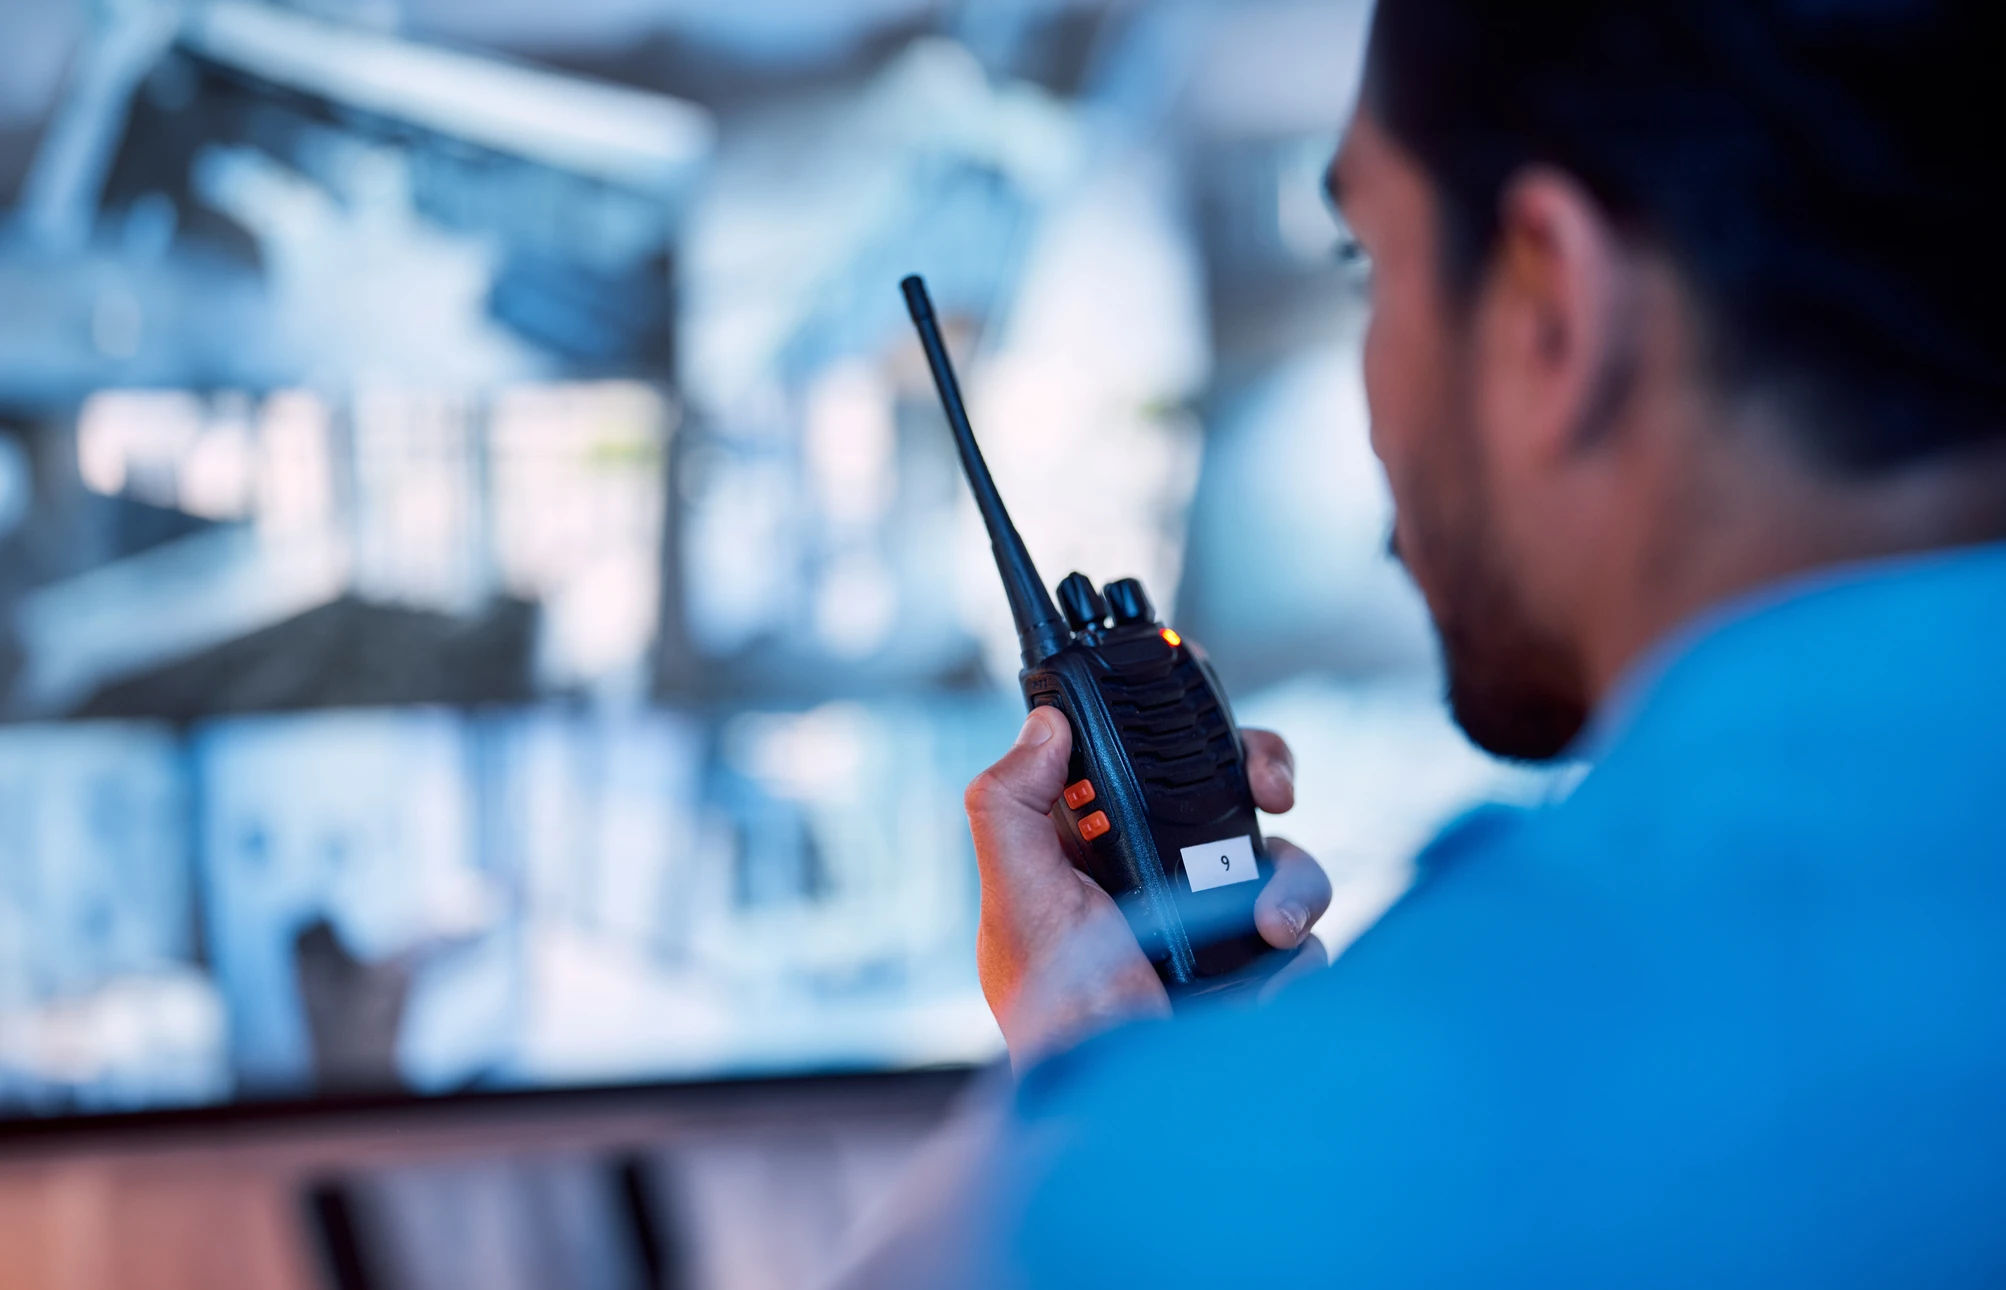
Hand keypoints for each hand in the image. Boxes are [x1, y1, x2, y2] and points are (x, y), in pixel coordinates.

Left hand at [966, 707, 1330, 1067]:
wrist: (1117, 1108)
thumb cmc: (1053, 1011)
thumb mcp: (1015, 898)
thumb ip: (1009, 803)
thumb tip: (1044, 724)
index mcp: (1096, 840)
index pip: (1148, 753)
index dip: (1183, 726)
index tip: (1206, 725)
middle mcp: (1159, 868)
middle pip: (1233, 786)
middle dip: (1265, 775)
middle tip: (1273, 795)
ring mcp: (1214, 918)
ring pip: (1283, 857)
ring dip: (1292, 883)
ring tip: (1272, 928)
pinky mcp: (1255, 967)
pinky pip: (1304, 935)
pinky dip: (1294, 954)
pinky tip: (1262, 983)